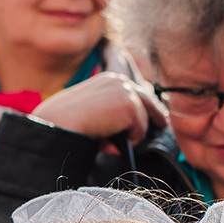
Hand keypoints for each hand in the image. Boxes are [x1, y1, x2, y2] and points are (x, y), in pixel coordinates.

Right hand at [31, 73, 165, 146]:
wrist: (60, 122)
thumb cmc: (68, 121)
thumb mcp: (91, 113)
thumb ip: (110, 117)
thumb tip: (124, 139)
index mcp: (108, 80)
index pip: (135, 91)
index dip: (147, 105)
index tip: (156, 114)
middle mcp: (119, 81)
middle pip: (147, 99)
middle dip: (157, 114)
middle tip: (163, 125)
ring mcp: (126, 91)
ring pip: (142, 120)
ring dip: (130, 135)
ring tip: (110, 142)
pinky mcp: (130, 105)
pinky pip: (139, 131)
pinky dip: (128, 140)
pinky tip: (111, 140)